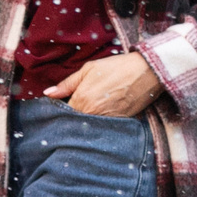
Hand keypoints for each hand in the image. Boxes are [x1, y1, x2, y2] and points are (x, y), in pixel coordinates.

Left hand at [44, 53, 161, 116]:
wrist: (148, 72)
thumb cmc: (117, 67)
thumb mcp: (88, 70)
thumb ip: (67, 84)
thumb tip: (48, 93)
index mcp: (82, 101)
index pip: (62, 114)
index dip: (59, 111)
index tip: (60, 107)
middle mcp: (92, 115)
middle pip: (74, 123)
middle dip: (71, 119)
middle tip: (74, 110)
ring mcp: (106, 121)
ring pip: (88, 127)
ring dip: (85, 123)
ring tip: (90, 111)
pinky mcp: (119, 124)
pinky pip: (103, 128)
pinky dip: (100, 125)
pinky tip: (101, 116)